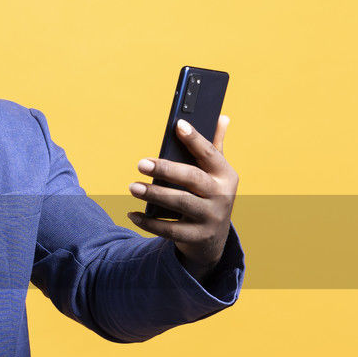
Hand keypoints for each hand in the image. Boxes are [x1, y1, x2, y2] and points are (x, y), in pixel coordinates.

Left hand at [126, 116, 237, 281]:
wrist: (213, 239)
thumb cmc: (208, 196)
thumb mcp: (216, 175)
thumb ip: (214, 147)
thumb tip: (222, 117)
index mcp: (225, 175)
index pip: (210, 153)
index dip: (195, 139)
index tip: (178, 125)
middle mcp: (221, 195)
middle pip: (192, 178)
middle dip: (166, 170)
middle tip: (140, 163)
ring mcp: (210, 217)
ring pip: (180, 203)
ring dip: (154, 195)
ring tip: (133, 186)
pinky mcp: (197, 237)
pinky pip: (170, 229)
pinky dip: (149, 223)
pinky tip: (132, 214)